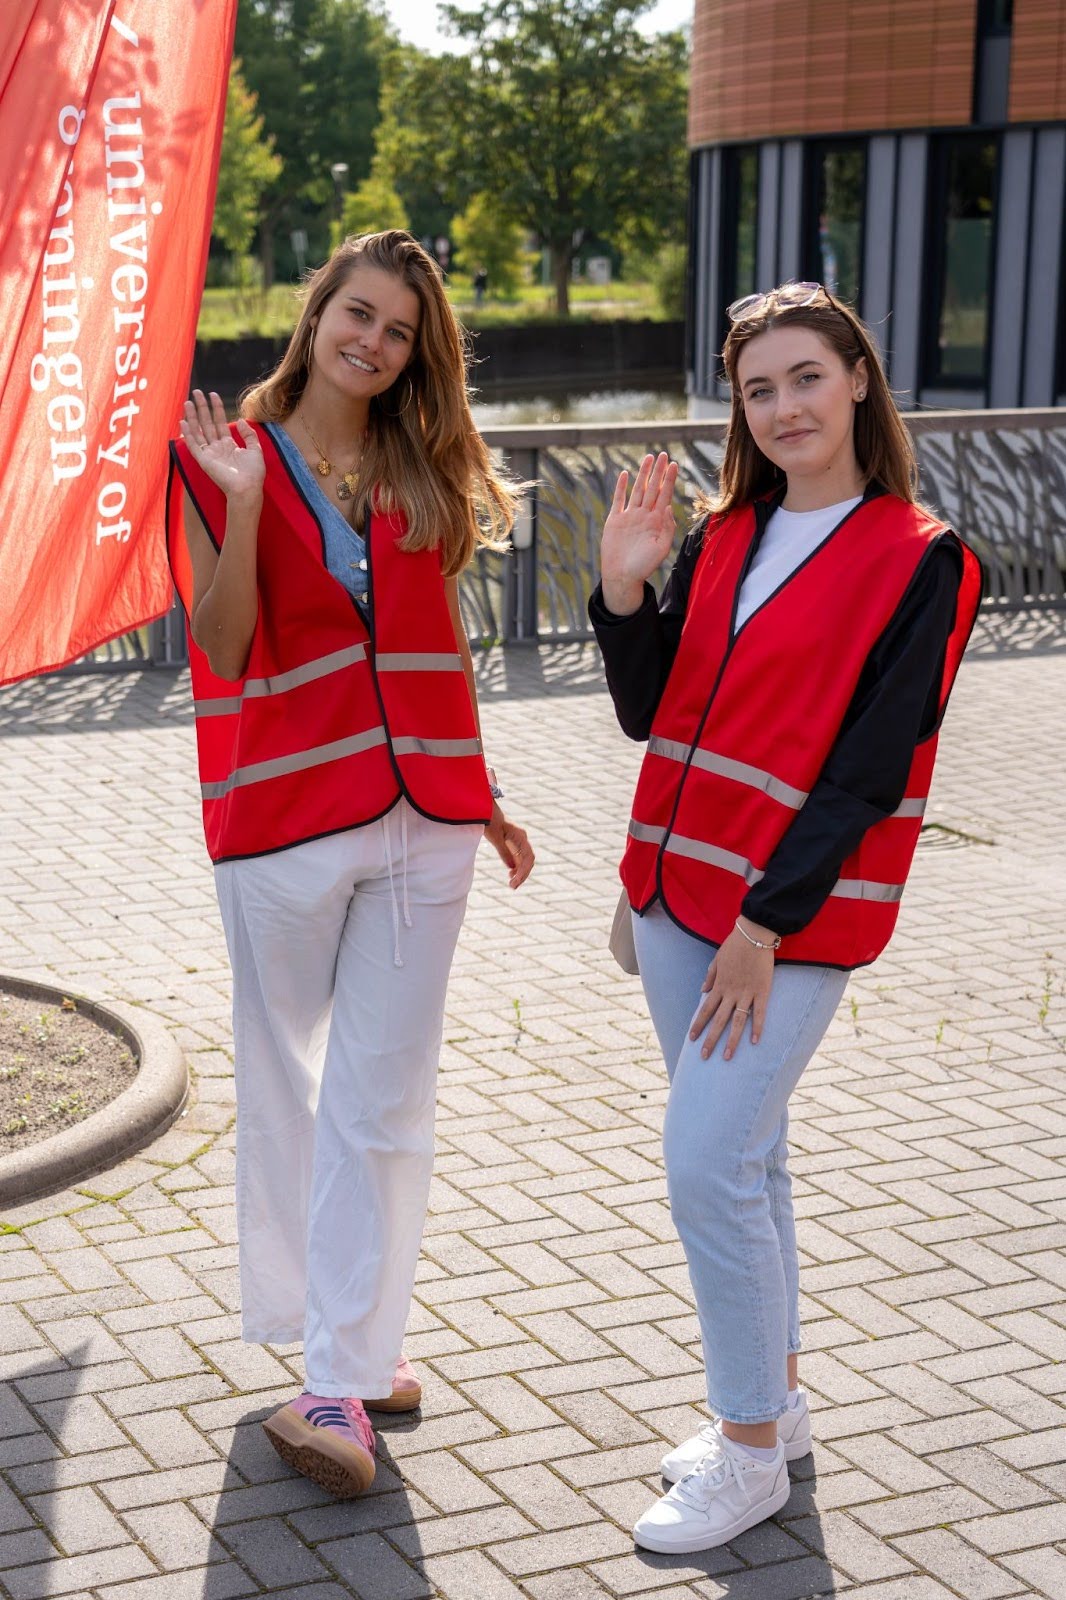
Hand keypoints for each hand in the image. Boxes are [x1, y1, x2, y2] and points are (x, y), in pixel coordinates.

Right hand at [180, 389, 264, 500]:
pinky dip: (187, 434)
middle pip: (207, 423)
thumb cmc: (253, 473)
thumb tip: (240, 420)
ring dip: (192, 416)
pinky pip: (193, 445)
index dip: (217, 408)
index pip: (220, 422)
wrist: (247, 488)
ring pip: (198, 431)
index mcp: (229, 444)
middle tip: (197, 392)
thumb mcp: (256, 449)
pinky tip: (182, 422)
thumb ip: (249, 434)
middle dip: (202, 407)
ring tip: (188, 402)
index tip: (213, 394)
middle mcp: (217, 447)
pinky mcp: (203, 460)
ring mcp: (209, 453)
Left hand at [483, 804, 533, 887]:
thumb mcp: (495, 838)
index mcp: (521, 836)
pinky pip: (519, 859)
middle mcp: (522, 840)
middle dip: (523, 875)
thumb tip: (511, 867)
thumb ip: (504, 852)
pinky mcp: (513, 845)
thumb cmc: (490, 821)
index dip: (524, 871)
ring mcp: (519, 842)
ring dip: (520, 873)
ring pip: (524, 861)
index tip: (515, 881)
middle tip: (513, 886)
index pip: (528, 858)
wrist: (485, 810)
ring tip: (512, 884)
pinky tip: (511, 875)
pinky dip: (516, 868)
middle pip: (528, 861)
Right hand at [599, 452, 678, 614]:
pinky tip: (626, 474)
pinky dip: (622, 487)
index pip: (665, 495)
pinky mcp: (615, 520)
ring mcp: (629, 517)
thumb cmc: (644, 566)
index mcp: (656, 522)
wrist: (622, 576)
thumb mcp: (662, 548)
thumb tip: (669, 507)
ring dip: (643, 474)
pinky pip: (619, 500)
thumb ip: (668, 528)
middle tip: (663, 454)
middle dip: (658, 471)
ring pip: (637, 490)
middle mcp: (644, 516)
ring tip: (648, 458)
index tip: (674, 464)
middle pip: (652, 488)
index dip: (669, 479)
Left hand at [688, 922, 776, 1061]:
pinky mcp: (762, 991)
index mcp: (719, 986)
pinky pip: (760, 1013)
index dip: (698, 1024)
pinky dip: (758, 1027)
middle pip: (719, 1020)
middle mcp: (731, 993)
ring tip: (727, 1057)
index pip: (706, 1009)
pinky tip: (755, 1042)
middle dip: (711, 1039)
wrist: (753, 934)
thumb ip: (710, 976)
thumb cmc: (735, 945)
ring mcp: (747, 993)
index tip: (691, 1039)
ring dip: (732, 1040)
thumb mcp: (717, 959)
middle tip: (704, 1057)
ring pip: (737, 1021)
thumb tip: (702, 991)